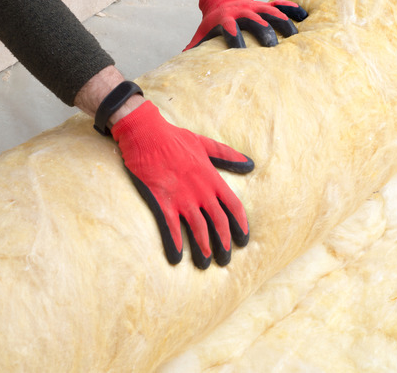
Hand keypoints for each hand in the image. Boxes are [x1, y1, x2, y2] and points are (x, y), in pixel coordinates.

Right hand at [111, 101, 253, 268]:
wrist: (146, 134)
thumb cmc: (175, 138)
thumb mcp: (205, 144)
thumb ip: (227, 155)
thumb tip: (250, 163)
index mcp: (212, 178)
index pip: (234, 206)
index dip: (241, 224)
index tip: (244, 238)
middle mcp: (201, 191)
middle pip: (219, 222)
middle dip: (224, 243)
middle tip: (226, 259)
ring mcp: (182, 198)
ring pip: (198, 229)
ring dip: (203, 248)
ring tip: (205, 262)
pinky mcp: (162, 201)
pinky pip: (171, 227)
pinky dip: (176, 244)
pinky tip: (177, 257)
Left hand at [184, 0, 307, 50]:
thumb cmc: (213, 21)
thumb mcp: (203, 32)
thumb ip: (196, 47)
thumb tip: (184, 63)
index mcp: (226, 19)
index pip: (230, 30)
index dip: (235, 40)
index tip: (241, 53)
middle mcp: (243, 11)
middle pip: (254, 20)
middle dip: (263, 32)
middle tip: (272, 46)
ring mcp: (256, 6)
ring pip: (271, 12)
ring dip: (283, 22)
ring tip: (295, 35)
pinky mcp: (266, 4)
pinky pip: (281, 4)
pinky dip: (292, 8)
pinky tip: (304, 16)